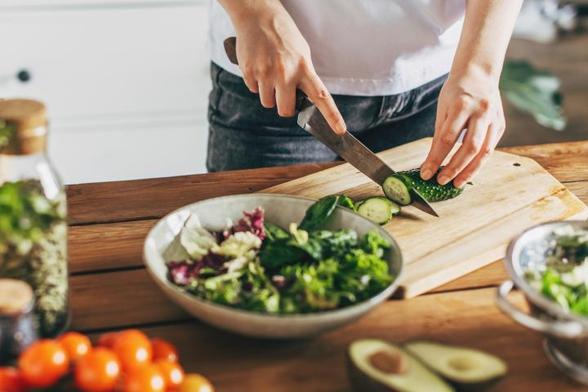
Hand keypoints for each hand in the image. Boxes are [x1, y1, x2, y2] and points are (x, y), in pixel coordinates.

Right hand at [231, 3, 345, 133]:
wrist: (257, 15)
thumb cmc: (282, 34)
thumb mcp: (302, 52)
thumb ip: (304, 75)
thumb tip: (306, 98)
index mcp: (304, 67)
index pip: (321, 96)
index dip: (332, 116)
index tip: (340, 131)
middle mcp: (285, 72)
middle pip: (285, 110)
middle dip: (284, 107)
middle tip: (283, 93)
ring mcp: (266, 73)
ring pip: (267, 103)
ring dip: (268, 94)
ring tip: (269, 72)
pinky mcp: (249, 71)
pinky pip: (253, 90)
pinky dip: (256, 83)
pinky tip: (258, 66)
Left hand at [420, 68, 505, 187]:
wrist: (478, 72)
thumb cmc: (456, 91)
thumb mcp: (442, 109)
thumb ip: (440, 135)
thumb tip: (431, 161)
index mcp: (462, 105)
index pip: (447, 139)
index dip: (436, 159)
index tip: (426, 173)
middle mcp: (481, 112)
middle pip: (469, 147)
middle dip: (455, 168)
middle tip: (441, 181)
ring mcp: (494, 118)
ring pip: (484, 152)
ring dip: (470, 171)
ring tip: (457, 183)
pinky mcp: (500, 125)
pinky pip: (490, 148)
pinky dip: (479, 162)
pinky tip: (468, 171)